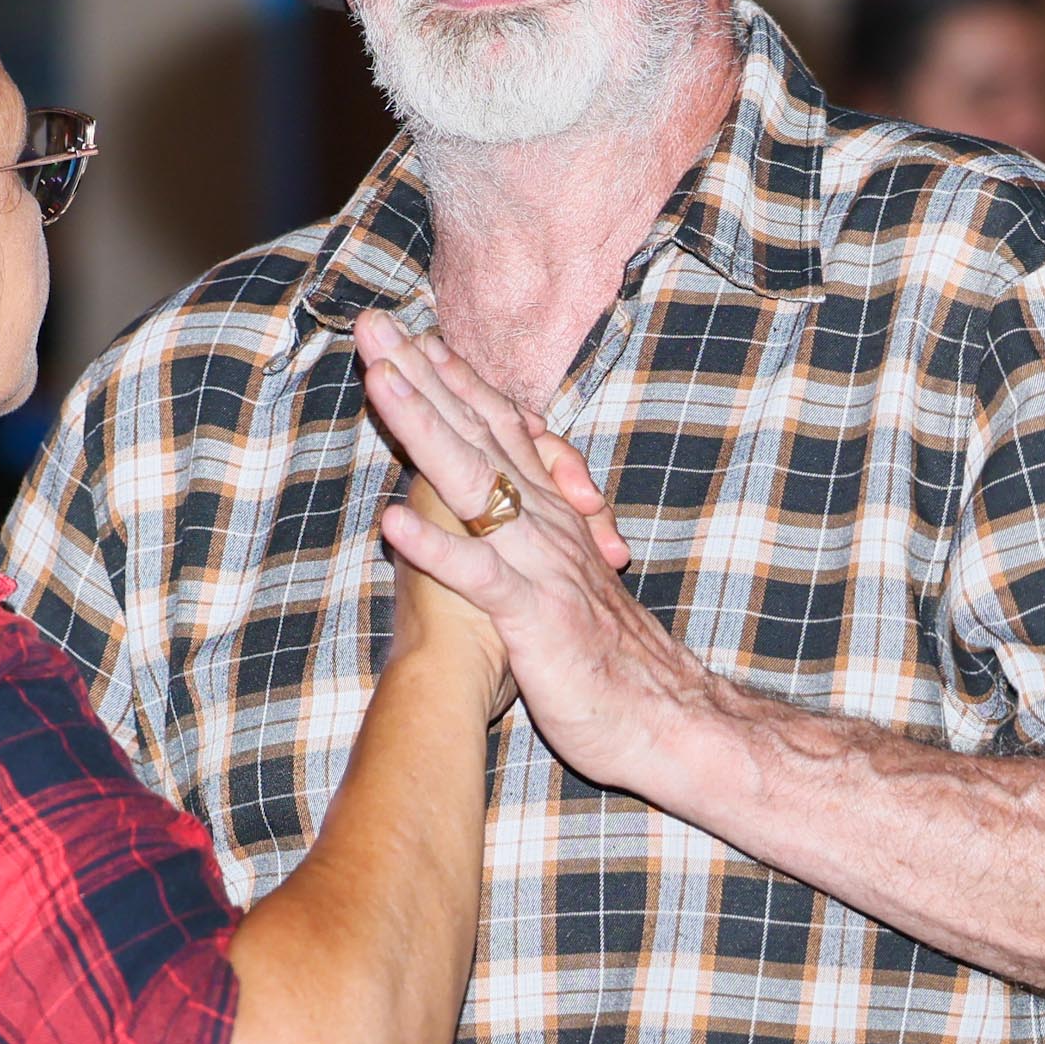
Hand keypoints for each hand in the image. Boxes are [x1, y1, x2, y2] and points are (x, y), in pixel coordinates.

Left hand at [356, 314, 716, 794]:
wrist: (670, 720)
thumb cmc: (613, 661)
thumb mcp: (575, 581)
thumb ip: (546, 537)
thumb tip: (520, 506)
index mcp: (553, 514)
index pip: (500, 429)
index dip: (455, 379)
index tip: (414, 335)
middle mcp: (546, 522)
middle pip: (476, 432)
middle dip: (422, 375)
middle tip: (374, 323)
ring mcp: (540, 563)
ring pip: (474, 482)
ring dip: (424, 427)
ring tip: (379, 382)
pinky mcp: (533, 614)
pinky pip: (479, 574)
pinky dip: (436, 547)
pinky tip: (391, 522)